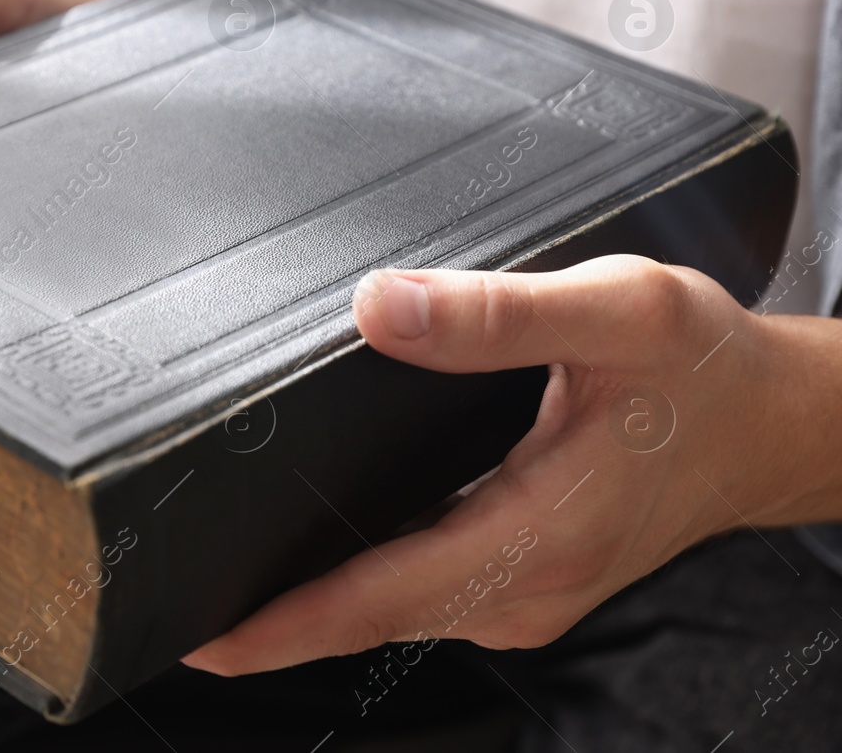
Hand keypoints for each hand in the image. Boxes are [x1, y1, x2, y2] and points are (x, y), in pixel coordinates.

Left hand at [184, 255, 824, 674]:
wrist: (774, 422)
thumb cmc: (705, 368)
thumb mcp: (620, 311)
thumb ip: (498, 313)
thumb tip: (381, 309)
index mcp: (543, 532)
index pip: (382, 597)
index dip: (284, 623)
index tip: (202, 633)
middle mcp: (527, 584)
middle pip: (369, 620)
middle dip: (270, 624)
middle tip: (170, 597)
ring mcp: (526, 591)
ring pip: (391, 616)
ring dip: (307, 611)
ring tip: (217, 580)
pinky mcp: (526, 577)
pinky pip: (419, 597)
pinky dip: (356, 591)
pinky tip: (309, 560)